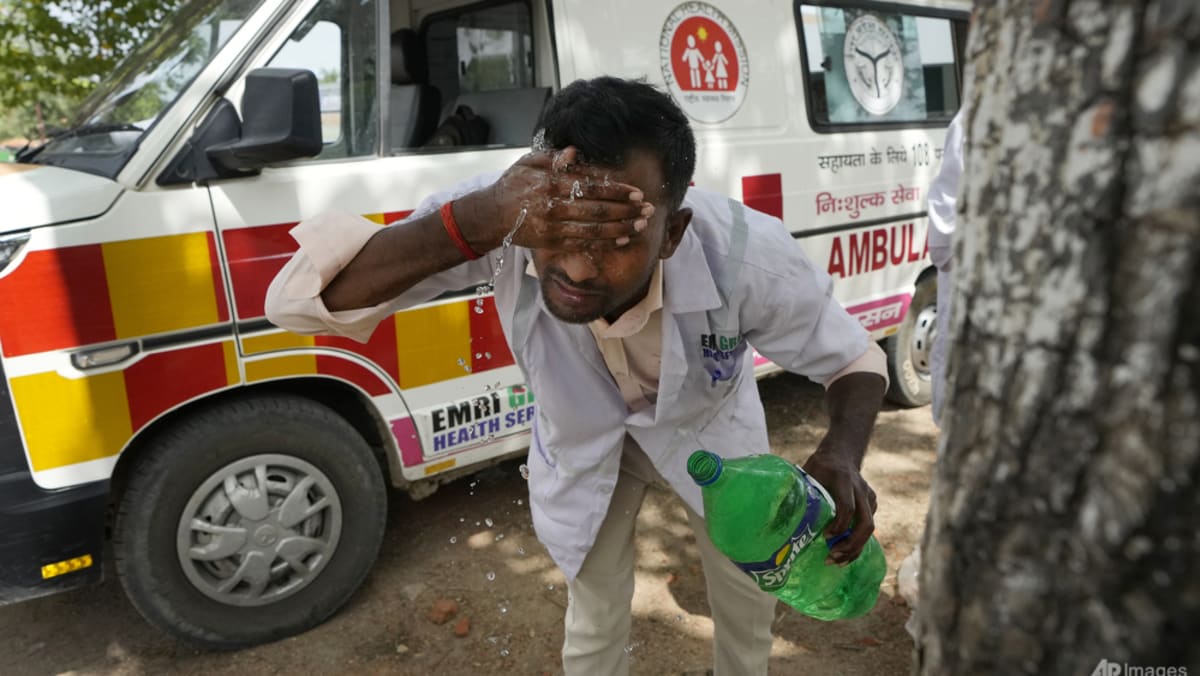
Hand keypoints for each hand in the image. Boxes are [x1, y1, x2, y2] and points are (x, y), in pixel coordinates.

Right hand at [481, 146, 652, 251]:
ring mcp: (553, 228)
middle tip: (648, 209)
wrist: (491, 216)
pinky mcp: (552, 244)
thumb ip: (553, 158)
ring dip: (620, 228)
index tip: (636, 193)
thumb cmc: (513, 185)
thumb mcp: (528, 163)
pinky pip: (584, 245)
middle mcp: (553, 207)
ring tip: (640, 225)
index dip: (616, 191)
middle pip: (597, 211)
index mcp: (550, 183)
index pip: (590, 187)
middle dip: (626, 211)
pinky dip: (605, 243)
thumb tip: (574, 152)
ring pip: (594, 231)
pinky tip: (622, 239)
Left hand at [801, 445, 877, 565]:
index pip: (847, 507)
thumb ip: (800, 490)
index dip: (839, 525)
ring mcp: (869, 496)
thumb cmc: (819, 466)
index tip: (825, 536)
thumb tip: (778, 516)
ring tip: (837, 561)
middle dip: (850, 544)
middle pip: (865, 523)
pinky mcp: (872, 503)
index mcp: (843, 479)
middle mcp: (860, 489)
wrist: (841, 454)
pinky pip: (868, 526)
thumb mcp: (808, 472)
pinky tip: (844, 554)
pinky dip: (858, 543)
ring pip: (870, 527)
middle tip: (831, 556)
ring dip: (855, 548)